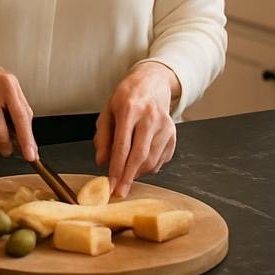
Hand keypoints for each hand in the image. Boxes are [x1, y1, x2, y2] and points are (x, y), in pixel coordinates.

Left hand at [95, 62, 179, 197]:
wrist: (151, 83)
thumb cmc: (126, 97)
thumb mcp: (108, 111)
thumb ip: (103, 137)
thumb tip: (101, 162)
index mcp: (130, 110)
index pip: (123, 146)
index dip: (116, 168)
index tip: (110, 185)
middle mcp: (150, 117)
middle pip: (140, 155)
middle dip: (128, 178)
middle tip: (119, 192)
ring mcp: (165, 126)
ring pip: (152, 160)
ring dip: (137, 173)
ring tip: (126, 174)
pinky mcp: (173, 133)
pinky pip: (161, 159)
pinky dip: (149, 167)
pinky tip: (139, 163)